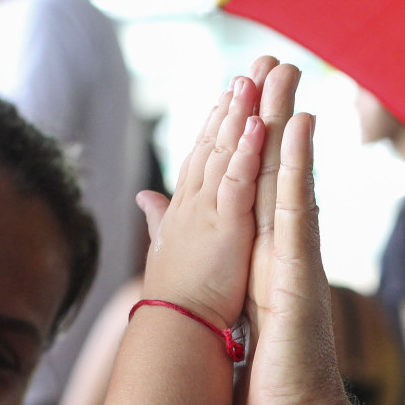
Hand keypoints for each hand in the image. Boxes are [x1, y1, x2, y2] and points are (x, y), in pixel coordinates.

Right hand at [136, 77, 266, 331]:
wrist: (175, 336)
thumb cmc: (174, 301)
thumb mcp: (168, 248)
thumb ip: (160, 217)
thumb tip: (145, 196)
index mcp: (188, 210)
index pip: (202, 158)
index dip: (214, 124)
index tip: (228, 94)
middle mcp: (194, 204)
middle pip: (213, 144)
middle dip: (231, 104)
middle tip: (250, 68)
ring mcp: (209, 213)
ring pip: (224, 154)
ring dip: (238, 114)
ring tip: (253, 78)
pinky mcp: (226, 229)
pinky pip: (237, 184)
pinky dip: (246, 154)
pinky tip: (259, 124)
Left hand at [228, 64, 376, 404]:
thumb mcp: (218, 342)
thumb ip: (201, 305)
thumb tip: (182, 299)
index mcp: (260, 273)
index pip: (250, 198)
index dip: (243, 148)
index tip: (240, 101)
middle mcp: (281, 260)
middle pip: (271, 174)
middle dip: (270, 116)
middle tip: (270, 61)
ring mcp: (295, 265)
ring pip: (288, 179)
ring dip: (287, 123)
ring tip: (285, 70)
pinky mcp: (300, 277)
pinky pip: (299, 210)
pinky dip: (299, 166)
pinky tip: (300, 124)